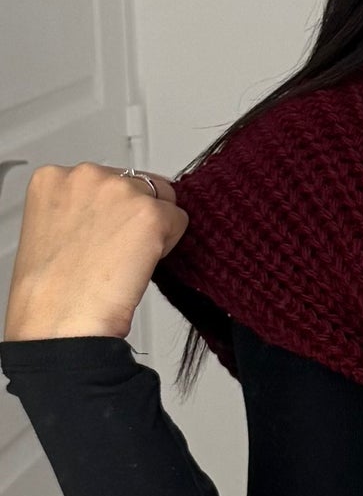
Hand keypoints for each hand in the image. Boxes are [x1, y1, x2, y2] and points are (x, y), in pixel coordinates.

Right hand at [4, 162, 187, 341]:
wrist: (60, 321)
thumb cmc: (51, 291)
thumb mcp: (50, 231)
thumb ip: (78, 208)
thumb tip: (109, 210)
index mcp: (53, 178)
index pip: (106, 176)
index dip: (110, 210)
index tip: (101, 232)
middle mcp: (86, 175)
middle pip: (137, 182)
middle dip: (133, 214)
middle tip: (116, 251)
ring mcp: (120, 190)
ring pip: (161, 199)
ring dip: (153, 227)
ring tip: (125, 260)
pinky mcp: (150, 213)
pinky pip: (180, 221)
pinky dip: (170, 244)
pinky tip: (140, 264)